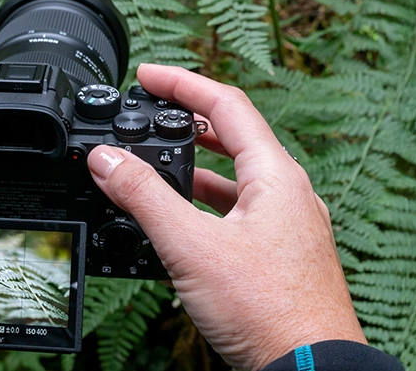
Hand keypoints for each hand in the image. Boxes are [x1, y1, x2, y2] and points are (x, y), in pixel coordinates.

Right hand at [87, 64, 365, 369]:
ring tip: (152, 166)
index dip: (182, 83)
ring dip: (192, 169)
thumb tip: (106, 159)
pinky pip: (238, 214)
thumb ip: (144, 198)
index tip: (147, 75)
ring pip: (235, 180)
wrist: (309, 369)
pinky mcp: (280, 258)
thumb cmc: (269, 311)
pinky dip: (204, 207)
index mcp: (276, 176)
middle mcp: (288, 195)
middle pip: (232, 138)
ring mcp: (287, 228)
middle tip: (148, 113)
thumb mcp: (191, 246)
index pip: (225, 105)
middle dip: (186, 124)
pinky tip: (179, 224)